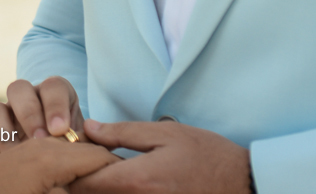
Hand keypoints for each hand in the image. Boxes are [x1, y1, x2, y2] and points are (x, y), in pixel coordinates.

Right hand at [0, 77, 82, 160]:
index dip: (55, 105)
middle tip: (39, 140)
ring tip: (18, 158)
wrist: (62, 168)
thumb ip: (86, 140)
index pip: (53, 87)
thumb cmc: (77, 153)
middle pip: (18, 89)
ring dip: (4, 133)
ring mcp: (4, 117)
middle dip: (28, 114)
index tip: (61, 130)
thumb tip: (81, 141)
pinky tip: (1, 167)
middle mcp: (26, 99)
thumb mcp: (86, 144)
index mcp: (54, 94)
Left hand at [70, 120, 251, 193]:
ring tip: (103, 173)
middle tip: (85, 164)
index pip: (83, 183)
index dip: (72, 169)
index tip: (73, 155)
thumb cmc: (205, 154)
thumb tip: (87, 129)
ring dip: (99, 190)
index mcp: (136, 181)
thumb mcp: (164, 133)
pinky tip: (124, 184)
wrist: (244, 185)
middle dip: (82, 182)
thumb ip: (121, 133)